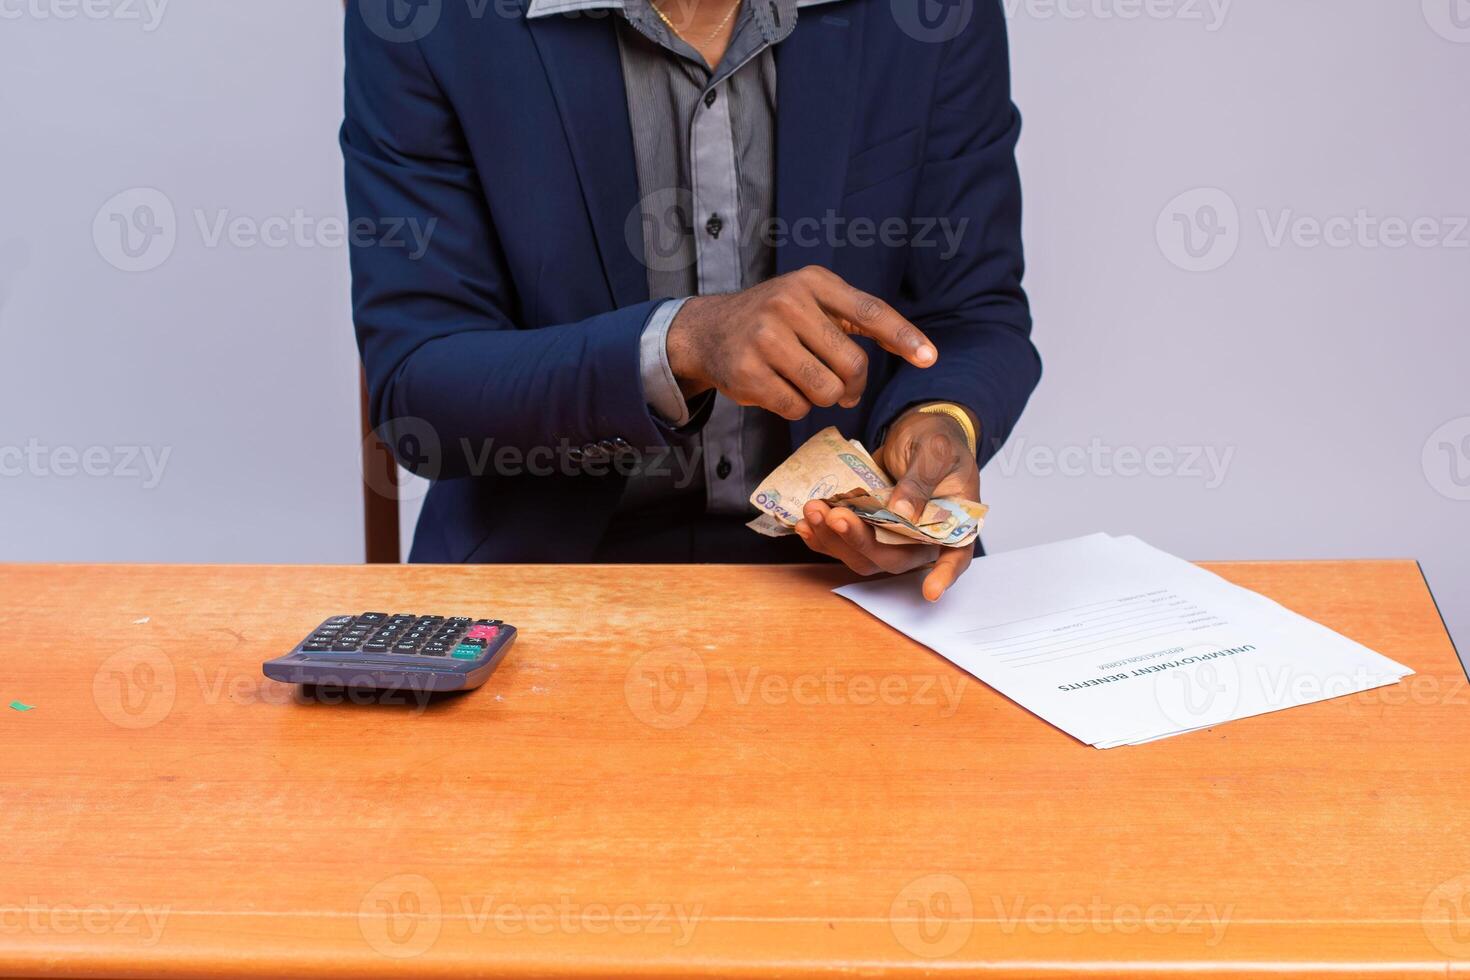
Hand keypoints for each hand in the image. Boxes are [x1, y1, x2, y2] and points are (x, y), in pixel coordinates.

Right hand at [666, 266, 936, 420]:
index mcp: (812, 282)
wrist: (708, 331)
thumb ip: (857, 319)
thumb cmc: (774, 319)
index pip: (869, 312)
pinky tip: (777, 388)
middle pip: (851, 364)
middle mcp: (788, 304)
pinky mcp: (748, 373)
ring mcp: (764, 338)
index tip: (929, 358)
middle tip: (840, 385)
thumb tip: (919, 350)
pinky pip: (796, 407)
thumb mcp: (811, 301)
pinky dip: (795, 407)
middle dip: (851, 383)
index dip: (903, 336)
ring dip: (822, 397)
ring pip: (825, 390)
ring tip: (801, 381)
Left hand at [795, 407, 979, 600]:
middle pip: (895, 558)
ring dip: (835, 538)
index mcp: (953, 521)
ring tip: (814, 510)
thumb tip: (901, 512)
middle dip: (861, 542)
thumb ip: (921, 479)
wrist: (916, 429)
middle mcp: (922, 536)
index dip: (944, 575)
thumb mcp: (935, 449)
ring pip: (865, 555)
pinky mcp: (869, 528)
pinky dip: (824, 537)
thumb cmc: (937, 438)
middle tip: (836, 516)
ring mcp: (893, 535)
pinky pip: (845, 543)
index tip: (930, 591)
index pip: (956, 556)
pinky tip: (806, 523)